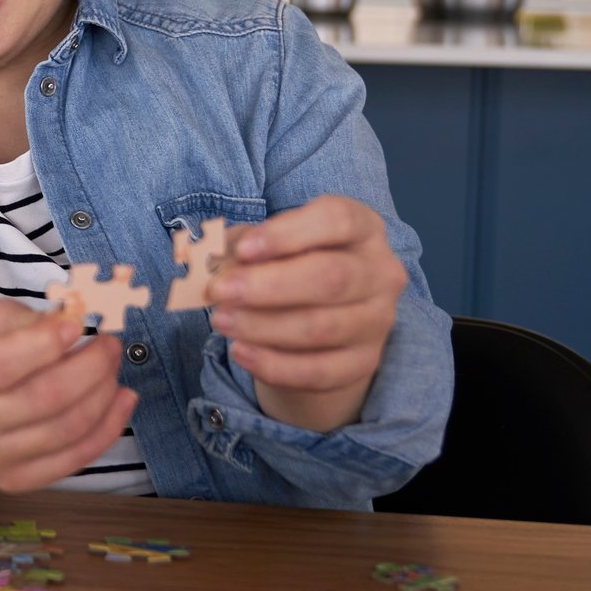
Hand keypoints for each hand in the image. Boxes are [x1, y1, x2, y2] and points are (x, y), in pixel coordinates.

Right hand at [0, 300, 138, 492]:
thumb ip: (25, 320)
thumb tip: (72, 323)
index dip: (45, 345)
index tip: (77, 326)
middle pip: (43, 398)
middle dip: (91, 367)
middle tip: (110, 346)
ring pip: (65, 429)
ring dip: (103, 395)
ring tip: (113, 370)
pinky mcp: (15, 481)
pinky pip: (74, 459)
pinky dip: (109, 428)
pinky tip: (122, 400)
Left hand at [207, 195, 405, 431]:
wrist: (322, 324)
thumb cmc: (291, 267)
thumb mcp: (269, 245)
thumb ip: (242, 245)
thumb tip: (210, 257)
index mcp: (362, 228)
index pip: (337, 220)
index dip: (287, 233)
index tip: (243, 249)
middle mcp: (380, 272)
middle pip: (332, 277)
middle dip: (268, 285)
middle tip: (218, 290)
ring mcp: (377, 321)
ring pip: (321, 327)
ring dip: (262, 326)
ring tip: (220, 320)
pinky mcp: (364, 363)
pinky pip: (319, 370)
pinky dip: (274, 365)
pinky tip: (240, 352)